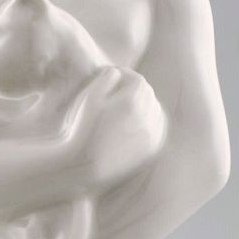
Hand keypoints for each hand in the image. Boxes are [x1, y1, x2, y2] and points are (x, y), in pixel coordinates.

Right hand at [67, 68, 167, 188]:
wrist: (85, 166)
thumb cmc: (82, 130)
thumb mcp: (89, 98)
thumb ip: (107, 78)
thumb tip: (118, 73)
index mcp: (132, 101)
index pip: (136, 80)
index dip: (124, 76)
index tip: (112, 78)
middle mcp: (147, 116)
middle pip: (147, 94)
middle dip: (133, 91)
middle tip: (116, 94)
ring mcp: (152, 134)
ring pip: (153, 110)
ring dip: (142, 105)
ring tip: (123, 109)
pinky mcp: (152, 148)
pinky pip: (156, 127)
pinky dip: (148, 122)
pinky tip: (133, 124)